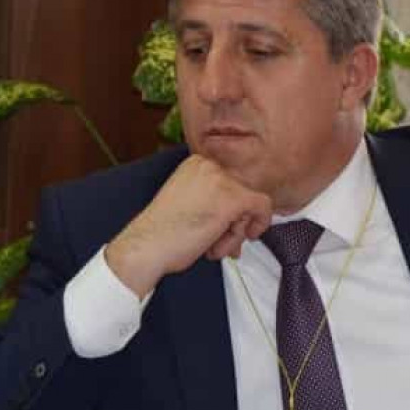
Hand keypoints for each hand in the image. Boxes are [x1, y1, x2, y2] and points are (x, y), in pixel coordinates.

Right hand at [105, 155, 271, 297]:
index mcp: (196, 163)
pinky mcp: (232, 198)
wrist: (147, 246)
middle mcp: (209, 165)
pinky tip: (244, 236)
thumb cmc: (162, 233)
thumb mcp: (188, 203)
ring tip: (213, 244)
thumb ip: (213, 201)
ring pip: (250, 203)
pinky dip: (259, 223)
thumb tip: (241, 213)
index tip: (224, 226)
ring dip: (236, 230)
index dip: (231, 209)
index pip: (231, 182)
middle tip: (220, 241)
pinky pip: (262, 207)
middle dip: (234, 221)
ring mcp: (221, 180)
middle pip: (241, 192)